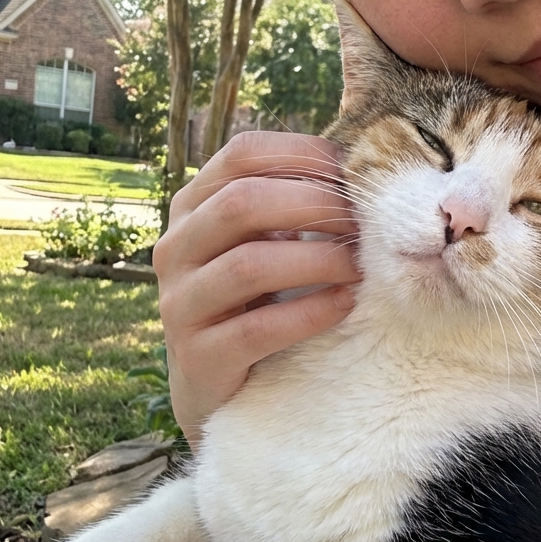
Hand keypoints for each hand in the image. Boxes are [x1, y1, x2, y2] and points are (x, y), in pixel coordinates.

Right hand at [152, 131, 360, 446]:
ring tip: (359, 266)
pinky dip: (309, 312)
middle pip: (240, 203)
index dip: (302, 155)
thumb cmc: (258, 298)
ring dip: (317, 260)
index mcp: (194, 206)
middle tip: (363, 222)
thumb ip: (293, 203)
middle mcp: (177, 247)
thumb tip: (363, 167)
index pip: (242, 154)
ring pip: (248, 265)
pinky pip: (256, 329)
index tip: (352, 174)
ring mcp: (180, 303)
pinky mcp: (198, 357)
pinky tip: (345, 303)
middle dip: (313, 206)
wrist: (221, 386)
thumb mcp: (266, 241)